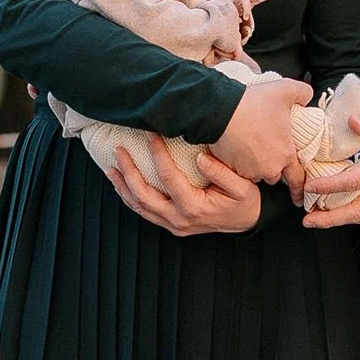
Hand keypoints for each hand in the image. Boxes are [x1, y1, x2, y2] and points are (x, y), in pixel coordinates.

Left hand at [108, 137, 261, 236]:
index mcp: (195, 207)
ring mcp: (173, 225)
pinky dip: (130, 198)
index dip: (157, 153)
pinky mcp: (172, 225)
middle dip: (128, 172)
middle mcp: (179, 219)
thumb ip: (221, 172)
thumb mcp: (241, 187)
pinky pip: (145, 213)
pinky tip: (121, 184)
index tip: (150, 134)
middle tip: (118, 151)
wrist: (248, 222)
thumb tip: (199, 157)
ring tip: (111, 168)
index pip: (168, 177)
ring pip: (140, 207)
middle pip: (144, 195)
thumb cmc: (245, 201)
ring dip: (123, 187)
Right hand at [213, 76, 312, 186]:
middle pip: (274, 175)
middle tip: (266, 152)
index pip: (297, 178)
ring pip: (256, 173)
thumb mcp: (284, 90)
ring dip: (255, 165)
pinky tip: (237, 148)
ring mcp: (250, 170)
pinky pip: (239, 170)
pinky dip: (239, 163)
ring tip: (250, 147)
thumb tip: (307, 96)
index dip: (299, 188)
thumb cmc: (253, 102)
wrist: (220, 110)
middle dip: (272, 167)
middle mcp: (270, 168)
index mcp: (286, 154)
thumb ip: (302, 92)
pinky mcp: (232, 168)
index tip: (299, 198)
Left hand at [303, 100, 359, 228]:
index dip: (330, 186)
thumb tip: (351, 122)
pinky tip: (340, 210)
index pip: (356, 181)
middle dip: (331, 218)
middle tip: (308, 220)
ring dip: (341, 220)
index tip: (311, 187)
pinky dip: (355, 213)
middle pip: (359, 210)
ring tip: (319, 219)